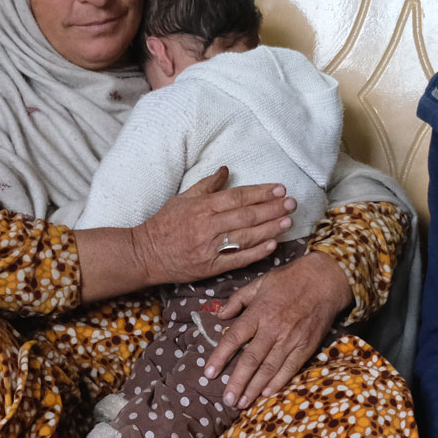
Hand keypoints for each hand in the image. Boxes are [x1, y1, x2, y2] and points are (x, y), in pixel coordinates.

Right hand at [130, 168, 294, 284]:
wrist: (146, 254)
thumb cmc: (165, 224)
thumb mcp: (183, 198)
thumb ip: (207, 185)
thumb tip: (226, 170)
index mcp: (201, 207)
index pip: (237, 197)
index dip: (261, 193)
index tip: (280, 189)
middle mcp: (207, 226)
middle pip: (246, 216)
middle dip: (272, 209)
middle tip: (292, 203)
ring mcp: (209, 248)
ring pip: (245, 237)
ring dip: (269, 229)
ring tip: (288, 221)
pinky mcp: (210, 267)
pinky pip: (237, 260)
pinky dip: (256, 253)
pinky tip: (272, 245)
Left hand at [202, 251, 350, 407]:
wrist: (324, 280)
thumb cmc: (288, 280)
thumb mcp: (258, 283)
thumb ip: (237, 300)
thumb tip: (218, 315)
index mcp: (258, 312)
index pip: (234, 338)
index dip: (220, 357)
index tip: (209, 373)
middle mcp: (273, 328)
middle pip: (251, 359)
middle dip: (237, 382)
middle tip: (227, 399)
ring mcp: (291, 339)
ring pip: (269, 368)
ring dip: (254, 388)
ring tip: (242, 403)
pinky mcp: (306, 346)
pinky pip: (290, 368)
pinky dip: (278, 382)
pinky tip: (266, 394)